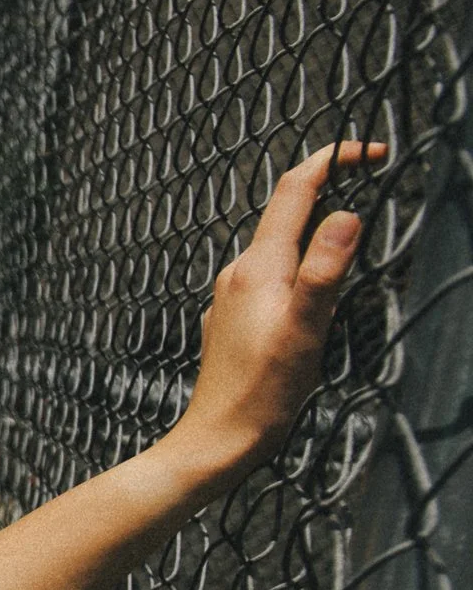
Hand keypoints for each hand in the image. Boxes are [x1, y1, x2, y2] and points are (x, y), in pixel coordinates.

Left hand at [173, 141, 386, 470]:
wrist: (218, 438)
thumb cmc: (262, 391)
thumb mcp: (305, 328)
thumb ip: (324, 270)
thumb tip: (346, 215)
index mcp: (258, 267)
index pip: (294, 190)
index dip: (333, 160)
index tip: (371, 151)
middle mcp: (238, 273)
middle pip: (285, 212)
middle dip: (328, 188)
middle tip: (372, 177)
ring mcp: (231, 296)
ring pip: (278, 246)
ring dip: (314, 229)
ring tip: (353, 232)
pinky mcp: (233, 319)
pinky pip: (270, 276)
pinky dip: (298, 265)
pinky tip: (314, 288)